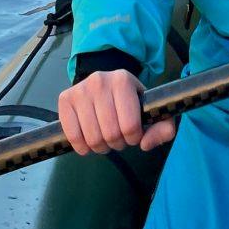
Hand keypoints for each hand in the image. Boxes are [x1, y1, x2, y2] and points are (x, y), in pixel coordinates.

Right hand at [56, 69, 177, 154]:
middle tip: (118, 137)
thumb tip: (145, 144)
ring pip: (92, 138)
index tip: (133, 134)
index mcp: (123, 80)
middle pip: (111, 134)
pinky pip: (73, 136)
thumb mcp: (152, 111)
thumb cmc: (130, 103)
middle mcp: (100, 80)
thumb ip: (163, 129)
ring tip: (105, 138)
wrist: (105, 87)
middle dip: (117, 143)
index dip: (133, 138)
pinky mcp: (65, 99)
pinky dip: (82, 147)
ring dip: (100, 147)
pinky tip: (88, 141)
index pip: (130, 126)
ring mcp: (80, 89)